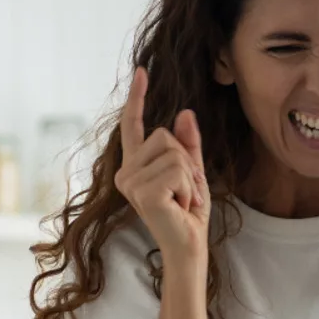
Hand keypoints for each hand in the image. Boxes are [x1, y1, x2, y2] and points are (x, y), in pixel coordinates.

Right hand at [114, 66, 210, 264]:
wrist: (188, 247)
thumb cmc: (188, 215)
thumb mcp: (192, 174)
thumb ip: (188, 146)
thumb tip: (185, 112)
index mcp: (134, 167)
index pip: (133, 127)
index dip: (137, 98)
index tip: (143, 71)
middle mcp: (126, 173)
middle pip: (164, 135)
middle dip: (186, 161)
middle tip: (186, 191)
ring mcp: (131, 183)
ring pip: (174, 152)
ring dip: (190, 178)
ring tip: (184, 200)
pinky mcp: (143, 192)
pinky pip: (178, 169)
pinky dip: (189, 187)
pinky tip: (182, 206)